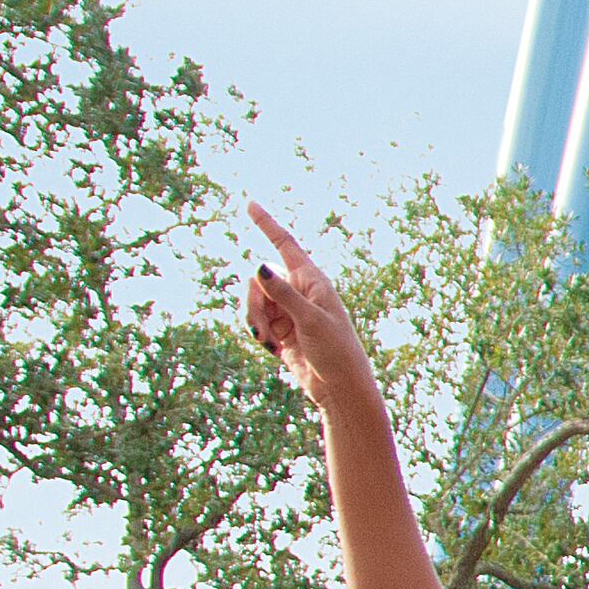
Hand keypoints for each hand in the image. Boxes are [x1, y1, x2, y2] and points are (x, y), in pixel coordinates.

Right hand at [240, 205, 374, 414]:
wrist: (338, 385)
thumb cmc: (335, 350)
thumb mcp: (310, 320)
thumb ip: (282, 294)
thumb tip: (259, 265)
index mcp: (312, 280)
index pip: (284, 244)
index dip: (266, 224)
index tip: (250, 203)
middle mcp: (298, 290)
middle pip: (258, 281)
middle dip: (254, 305)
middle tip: (266, 333)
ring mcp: (286, 310)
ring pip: (253, 302)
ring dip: (255, 323)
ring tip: (272, 345)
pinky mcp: (279, 330)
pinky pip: (255, 322)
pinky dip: (259, 336)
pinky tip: (275, 351)